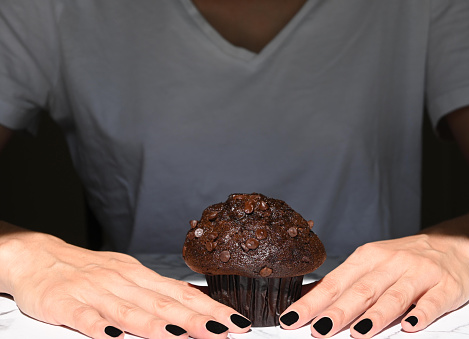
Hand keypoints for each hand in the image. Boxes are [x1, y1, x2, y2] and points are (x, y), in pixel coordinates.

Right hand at [0, 230, 251, 338]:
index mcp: (140, 276)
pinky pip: (87, 318)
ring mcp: (95, 292)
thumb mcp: (128, 276)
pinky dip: (103, 327)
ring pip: (131, 310)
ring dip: (157, 325)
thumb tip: (194, 303)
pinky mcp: (66, 304)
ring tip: (182, 335)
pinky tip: (116, 337)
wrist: (39, 256)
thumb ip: (157, 292)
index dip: (211, 308)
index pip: (183, 293)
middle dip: (196, 319)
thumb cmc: (90, 271)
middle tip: (224, 331)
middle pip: (165, 303)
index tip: (236, 321)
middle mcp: (123, 282)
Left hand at [279, 234, 468, 337]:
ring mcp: (419, 274)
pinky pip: (432, 302)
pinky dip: (421, 314)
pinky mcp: (445, 286)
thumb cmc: (401, 259)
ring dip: (375, 316)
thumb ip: (340, 283)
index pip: (335, 282)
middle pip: (361, 290)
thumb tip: (304, 299)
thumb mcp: (368, 263)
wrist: (450, 245)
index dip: (313, 302)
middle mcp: (391, 263)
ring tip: (358, 333)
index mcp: (367, 258)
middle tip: (318, 330)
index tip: (292, 318)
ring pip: (394, 296)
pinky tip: (410, 326)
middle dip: (338, 312)